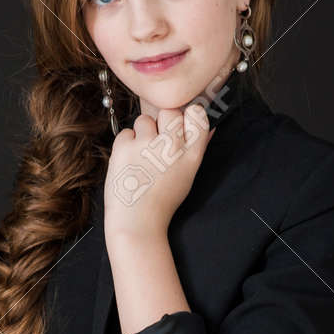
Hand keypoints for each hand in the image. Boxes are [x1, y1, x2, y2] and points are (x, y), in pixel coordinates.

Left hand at [104, 101, 215, 240]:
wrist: (137, 222)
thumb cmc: (163, 201)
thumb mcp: (187, 176)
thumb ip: (197, 148)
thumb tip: (209, 126)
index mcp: (191, 155)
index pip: (196, 114)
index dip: (186, 116)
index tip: (180, 126)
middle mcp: (172, 148)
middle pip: (169, 111)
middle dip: (162, 122)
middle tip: (156, 143)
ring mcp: (147, 146)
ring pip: (144, 120)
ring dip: (141, 134)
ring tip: (141, 156)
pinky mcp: (124, 148)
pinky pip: (125, 133)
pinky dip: (125, 145)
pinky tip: (128, 163)